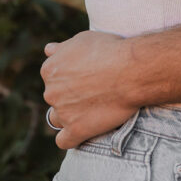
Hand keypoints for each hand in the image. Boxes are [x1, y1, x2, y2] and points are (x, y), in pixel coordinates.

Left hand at [41, 31, 136, 149]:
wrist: (132, 70)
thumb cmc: (111, 50)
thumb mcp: (83, 39)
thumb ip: (62, 48)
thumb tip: (48, 50)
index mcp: (50, 69)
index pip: (52, 78)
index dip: (69, 79)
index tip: (86, 79)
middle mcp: (51, 91)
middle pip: (55, 98)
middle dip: (69, 97)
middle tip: (93, 93)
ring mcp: (62, 112)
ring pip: (57, 119)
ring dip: (68, 117)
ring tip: (89, 112)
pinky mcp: (76, 129)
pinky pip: (64, 141)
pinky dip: (70, 138)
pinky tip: (81, 132)